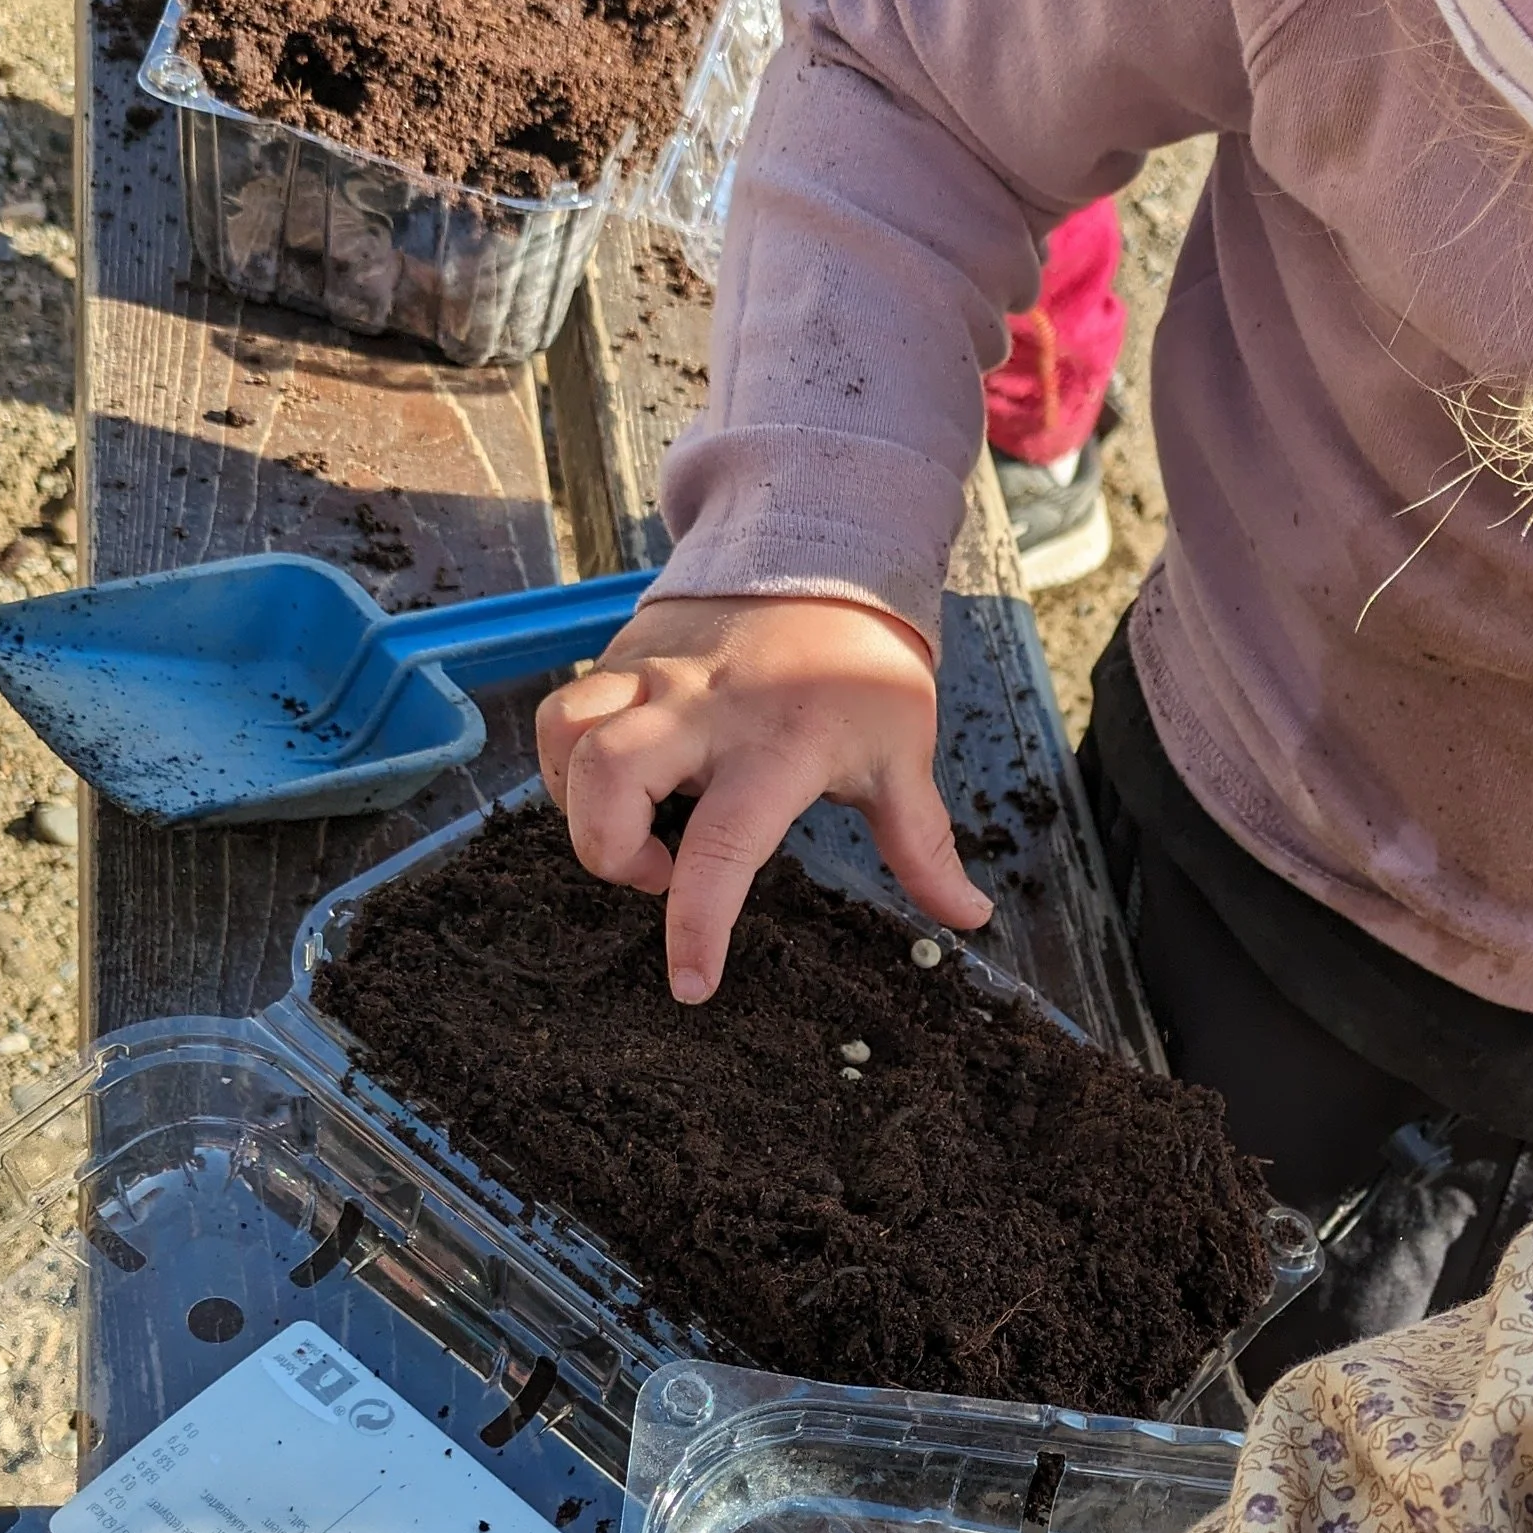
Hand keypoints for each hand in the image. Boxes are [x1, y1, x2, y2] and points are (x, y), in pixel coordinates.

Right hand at [536, 589, 991, 1001]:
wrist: (824, 549)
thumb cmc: (863, 664)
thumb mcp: (902, 752)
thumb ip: (922, 845)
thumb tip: (968, 918)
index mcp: (780, 746)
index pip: (725, 847)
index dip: (697, 925)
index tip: (691, 983)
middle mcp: (704, 708)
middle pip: (606, 779)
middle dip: (608, 852)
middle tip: (656, 875)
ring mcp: (654, 674)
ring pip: (565, 733)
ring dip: (575, 801)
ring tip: (627, 825)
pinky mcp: (622, 653)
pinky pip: (564, 709)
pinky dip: (568, 758)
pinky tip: (613, 783)